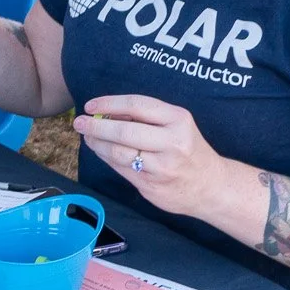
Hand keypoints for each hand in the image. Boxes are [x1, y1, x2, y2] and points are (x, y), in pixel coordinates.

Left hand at [74, 94, 230, 218]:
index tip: (90, 105)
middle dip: (96, 126)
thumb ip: (147, 117)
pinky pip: (121, 169)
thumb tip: (107, 111)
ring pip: (118, 153)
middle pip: (124, 131)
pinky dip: (106, 158)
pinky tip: (100, 151)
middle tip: (79, 122)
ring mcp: (162, 167)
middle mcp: (172, 143)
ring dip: (97, 144)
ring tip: (88, 137)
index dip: (109, 103)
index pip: (137, 105)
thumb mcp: (177, 125)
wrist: (211, 186)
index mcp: (178, 120)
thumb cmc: (188, 150)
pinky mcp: (152, 186)